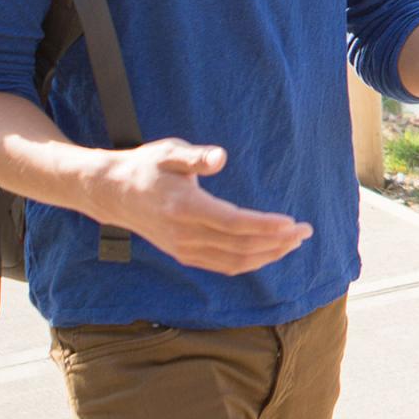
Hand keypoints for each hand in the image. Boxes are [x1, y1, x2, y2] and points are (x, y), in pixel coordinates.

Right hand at [99, 140, 312, 275]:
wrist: (113, 194)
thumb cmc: (146, 167)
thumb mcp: (168, 152)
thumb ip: (195, 157)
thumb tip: (220, 157)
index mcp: (185, 207)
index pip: (234, 223)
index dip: (265, 226)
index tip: (292, 223)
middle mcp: (185, 234)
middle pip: (240, 246)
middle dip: (277, 242)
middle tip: (305, 231)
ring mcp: (184, 249)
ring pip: (234, 262)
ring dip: (268, 255)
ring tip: (293, 242)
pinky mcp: (185, 255)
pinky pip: (223, 266)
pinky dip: (250, 262)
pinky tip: (268, 252)